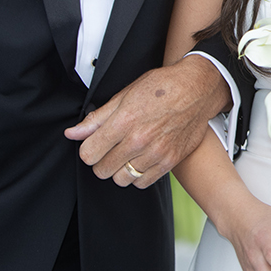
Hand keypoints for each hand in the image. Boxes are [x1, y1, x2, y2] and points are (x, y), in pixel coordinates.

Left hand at [65, 56, 226, 187]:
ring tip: (127, 154)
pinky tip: (140, 160)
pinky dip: (137, 176)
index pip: (88, 153)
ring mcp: (156, 153)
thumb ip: (97, 118)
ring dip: (120, 169)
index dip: (88, 149)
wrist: (197, 89)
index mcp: (124, 121)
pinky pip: (142, 183)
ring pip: (121, 179)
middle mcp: (139, 140)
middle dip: (101, 160)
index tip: (94, 144)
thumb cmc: (162, 87)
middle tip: (110, 148)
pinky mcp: (170, 162)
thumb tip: (73, 133)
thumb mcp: (125, 95)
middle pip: (102, 170)